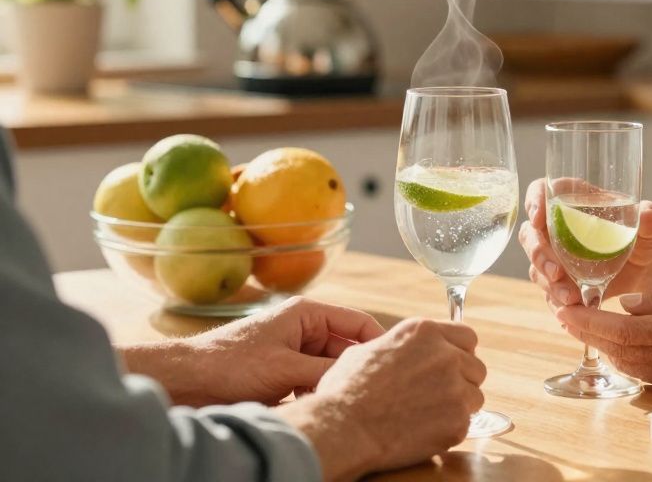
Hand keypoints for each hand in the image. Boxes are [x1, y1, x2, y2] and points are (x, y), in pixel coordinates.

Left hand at [120, 296, 385, 405]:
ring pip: (331, 369)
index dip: (379, 345)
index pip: (359, 324)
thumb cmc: (230, 365)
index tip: (395, 368)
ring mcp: (294, 352)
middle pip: (347, 349)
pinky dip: (319, 395)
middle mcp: (304, 329)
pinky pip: (314, 383)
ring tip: (346, 403)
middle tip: (373, 394)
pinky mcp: (283, 373)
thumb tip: (365, 379)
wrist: (186, 383)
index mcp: (308, 314)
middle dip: (356, 371)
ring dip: (335, 386)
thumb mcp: (287, 369)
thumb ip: (329, 372)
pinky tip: (321, 409)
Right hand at [277, 317, 485, 481]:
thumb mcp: (368, 350)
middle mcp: (445, 355)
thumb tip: (406, 351)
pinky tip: (424, 430)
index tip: (453, 364)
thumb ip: (399, 346)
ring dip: (458, 405)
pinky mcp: (458, 420)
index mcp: (424, 332)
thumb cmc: (346, 392)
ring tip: (428, 415)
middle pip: (475, 367)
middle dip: (462, 380)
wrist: (343, 429)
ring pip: (474, 396)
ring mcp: (455, 388)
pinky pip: (466, 423)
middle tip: (438, 395)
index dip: (460, 352)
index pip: (466, 336)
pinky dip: (450, 428)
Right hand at [519, 178, 651, 307]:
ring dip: (549, 283)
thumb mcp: (648, 228)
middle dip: (539, 254)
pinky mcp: (557, 282)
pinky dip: (557, 303)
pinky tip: (570, 316)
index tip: (538, 218)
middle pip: (531, 234)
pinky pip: (548, 292)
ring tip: (571, 298)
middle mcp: (555, 228)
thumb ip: (650, 219)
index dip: (534, 201)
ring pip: (536, 267)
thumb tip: (649, 213)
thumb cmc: (640, 237)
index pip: (542, 191)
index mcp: (571, 202)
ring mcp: (553, 257)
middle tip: (557, 273)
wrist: (640, 267)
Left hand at [556, 275, 651, 390]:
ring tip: (583, 326)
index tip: (565, 310)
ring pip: (631, 365)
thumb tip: (624, 305)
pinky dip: (626, 357)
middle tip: (565, 316)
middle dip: (589, 335)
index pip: (622, 331)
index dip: (589, 322)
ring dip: (604, 348)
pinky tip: (616, 342)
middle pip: (620, 352)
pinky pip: (648, 372)